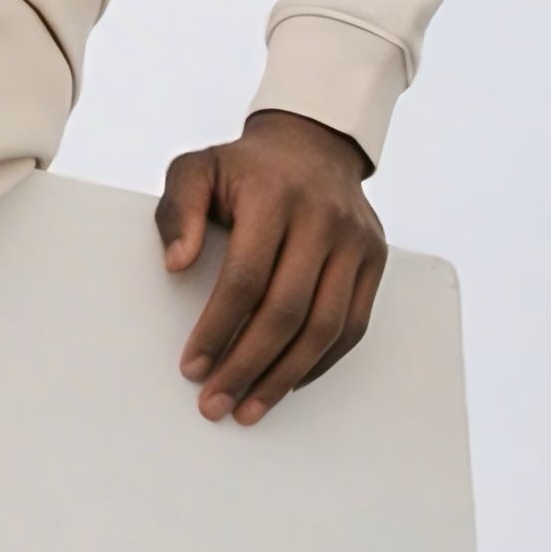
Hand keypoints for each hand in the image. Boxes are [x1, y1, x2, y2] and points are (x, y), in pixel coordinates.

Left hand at [155, 108, 385, 421]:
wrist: (313, 144)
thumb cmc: (244, 168)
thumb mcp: (197, 169)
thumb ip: (178, 210)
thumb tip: (177, 262)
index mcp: (274, 197)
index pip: (246, 278)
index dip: (218, 329)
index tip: (193, 366)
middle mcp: (322, 219)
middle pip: (286, 311)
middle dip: (247, 366)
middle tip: (216, 402)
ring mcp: (355, 242)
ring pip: (324, 327)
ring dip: (285, 377)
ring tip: (250, 408)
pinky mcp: (374, 260)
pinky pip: (352, 325)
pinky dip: (320, 362)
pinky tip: (287, 382)